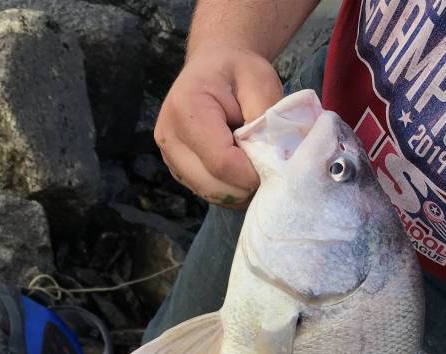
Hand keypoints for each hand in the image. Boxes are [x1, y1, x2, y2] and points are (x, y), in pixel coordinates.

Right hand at [154, 43, 282, 206]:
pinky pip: (208, 193)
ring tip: (255, 166)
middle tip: (269, 167)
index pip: (221, 162)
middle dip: (246, 185)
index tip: (275, 163)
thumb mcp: (260, 80)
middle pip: (213, 186)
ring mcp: (170, 157)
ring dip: (239, 190)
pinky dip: (230, 190)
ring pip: (211, 194)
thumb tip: (273, 160)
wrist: (212, 66)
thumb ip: (267, 118)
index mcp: (187, 109)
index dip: (252, 173)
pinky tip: (242, 170)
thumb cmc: (237, 70)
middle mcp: (169, 137)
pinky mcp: (177, 171)